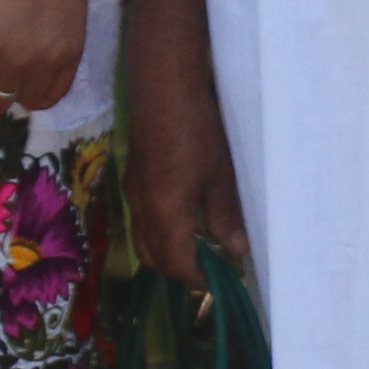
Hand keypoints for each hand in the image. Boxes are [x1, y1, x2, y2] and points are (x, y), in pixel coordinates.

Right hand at [122, 36, 245, 284]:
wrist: (163, 88)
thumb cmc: (197, 131)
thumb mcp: (221, 176)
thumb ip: (226, 217)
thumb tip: (235, 250)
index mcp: (165, 214)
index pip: (176, 265)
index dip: (199, 279)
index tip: (222, 281)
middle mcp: (141, 210)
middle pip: (154, 258)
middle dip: (180, 270)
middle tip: (212, 267)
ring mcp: (133, 193)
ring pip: (144, 238)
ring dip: (168, 250)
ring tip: (201, 244)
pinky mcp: (133, 177)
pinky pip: (142, 218)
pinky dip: (161, 229)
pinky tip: (186, 215)